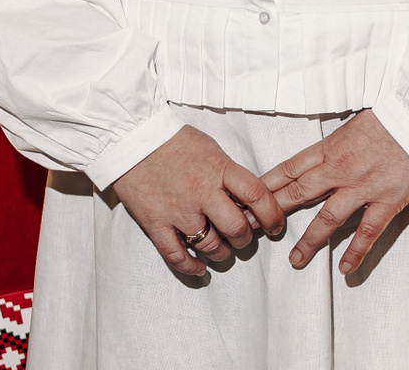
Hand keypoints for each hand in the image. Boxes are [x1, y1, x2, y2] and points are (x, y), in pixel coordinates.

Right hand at [111, 124, 285, 276]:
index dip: (272, 215)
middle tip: (244, 237)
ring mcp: (178, 210)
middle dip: (245, 238)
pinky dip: (190, 267)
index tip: (276, 224)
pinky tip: (199, 269)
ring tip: (222, 250)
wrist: (133, 139)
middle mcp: (202, 192)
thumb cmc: (174, 141)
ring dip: (222, 253)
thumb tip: (248, 197)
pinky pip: (176, 255)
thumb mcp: (212, 149)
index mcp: (219, 169)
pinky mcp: (155, 223)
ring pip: (210, 245)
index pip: (257, 196)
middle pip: (236, 228)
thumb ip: (229, 173)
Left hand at [260, 110, 408, 275]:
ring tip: (295, 260)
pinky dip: (356, 251)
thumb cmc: (392, 116)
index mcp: (331, 147)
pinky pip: (368, 231)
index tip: (248, 199)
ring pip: (329, 218)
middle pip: (299, 194)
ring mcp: (364, 187)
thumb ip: (334, 143)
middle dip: (273, 213)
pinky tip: (344, 269)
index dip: (267, 186)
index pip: (290, 168)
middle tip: (254, 230)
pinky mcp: (388, 200)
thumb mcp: (353, 123)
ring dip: (310, 241)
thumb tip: (316, 157)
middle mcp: (342, 169)